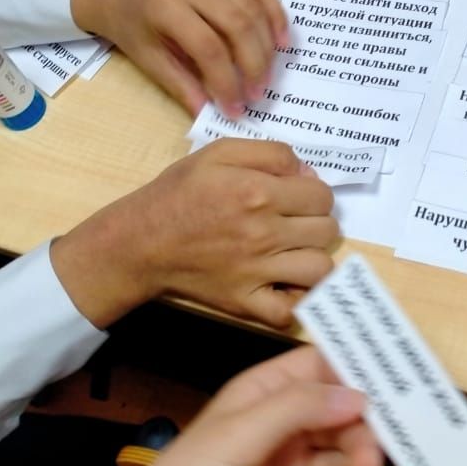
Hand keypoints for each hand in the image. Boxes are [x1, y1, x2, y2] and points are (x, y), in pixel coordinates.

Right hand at [51, 139, 335, 328]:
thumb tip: (308, 173)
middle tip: (296, 223)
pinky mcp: (244, 303)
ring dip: (312, 259)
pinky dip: (295, 301)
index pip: (322, 195)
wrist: (139, 243)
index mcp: (258, 192)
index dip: (314, 193)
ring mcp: (256, 272)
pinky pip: (290, 312)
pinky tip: (285, 285)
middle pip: (327, 230)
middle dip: (316, 222)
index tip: (298, 197)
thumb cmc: (178, 194)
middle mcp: (263, 233)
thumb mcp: (218, 154)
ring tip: (295, 253)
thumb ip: (270, 154)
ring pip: (320, 269)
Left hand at [71, 0, 288, 116]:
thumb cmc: (133, 28)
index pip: (208, 47)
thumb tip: (209, 114)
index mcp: (165, 7)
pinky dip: (275, 15)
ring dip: (267, 45)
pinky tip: (281, 41)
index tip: (235, 109)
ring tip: (268, 76)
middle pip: (238, 25)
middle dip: (254, 65)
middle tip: (257, 94)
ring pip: (253, 8)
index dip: (226, 81)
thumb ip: (181, 86)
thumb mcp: (149, 61)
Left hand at [83, 347, 383, 465]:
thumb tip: (356, 393)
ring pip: (346, 462)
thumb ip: (296, 408)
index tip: (392, 386)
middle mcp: (283, 430)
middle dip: (364, 436)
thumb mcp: (236, 436)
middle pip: (344, 417)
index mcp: (263, 396)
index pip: (320, 369)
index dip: (355, 373)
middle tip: (371, 461)